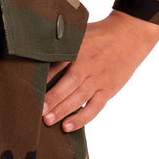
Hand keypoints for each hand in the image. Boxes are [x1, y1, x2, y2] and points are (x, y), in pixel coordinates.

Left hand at [42, 10, 158, 132]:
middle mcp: (88, 64)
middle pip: (68, 84)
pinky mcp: (108, 90)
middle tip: (37, 110)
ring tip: (47, 120)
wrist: (130, 35)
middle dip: (52, 98)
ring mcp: (99, 78)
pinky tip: (68, 126)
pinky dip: (82, 118)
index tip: (29, 86)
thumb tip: (35, 46)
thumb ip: (61, 41)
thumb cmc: (99, 33)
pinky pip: (94, 107)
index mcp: (78, 48)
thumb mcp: (79, 31)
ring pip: (79, 98)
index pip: (58, 62)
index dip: (44, 75)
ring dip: (63, 110)